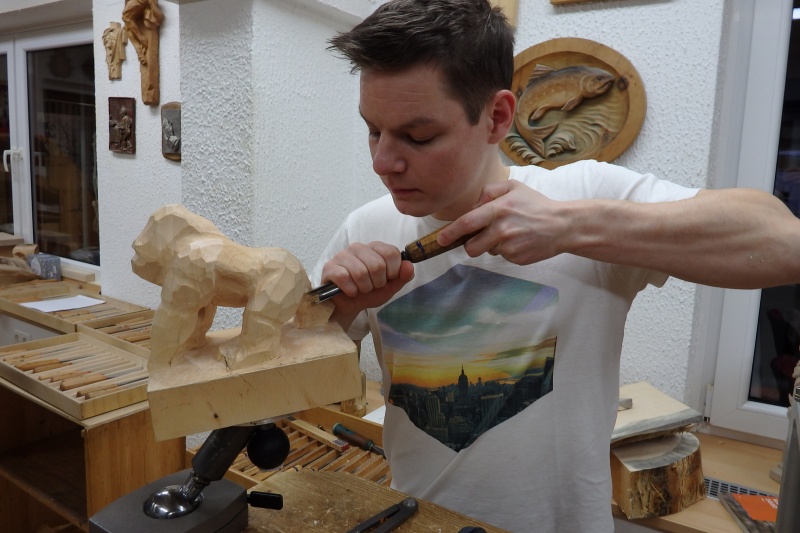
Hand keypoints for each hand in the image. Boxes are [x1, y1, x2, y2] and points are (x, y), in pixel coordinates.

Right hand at [321, 241, 414, 326]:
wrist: (348, 305)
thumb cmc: (369, 292)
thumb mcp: (390, 287)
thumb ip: (402, 276)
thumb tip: (409, 265)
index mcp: (375, 248)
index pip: (391, 253)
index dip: (392, 271)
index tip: (386, 279)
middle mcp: (358, 247)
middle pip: (377, 265)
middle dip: (377, 283)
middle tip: (371, 286)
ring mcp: (342, 255)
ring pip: (361, 272)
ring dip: (364, 288)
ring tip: (360, 289)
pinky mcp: (330, 267)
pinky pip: (344, 278)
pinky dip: (351, 290)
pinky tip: (350, 291)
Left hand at [437, 180, 569, 264]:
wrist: (562, 225)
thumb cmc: (536, 205)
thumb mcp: (513, 187)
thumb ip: (489, 191)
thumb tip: (473, 206)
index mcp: (499, 209)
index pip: (468, 222)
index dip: (451, 232)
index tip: (440, 239)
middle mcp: (502, 229)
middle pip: (471, 246)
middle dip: (469, 244)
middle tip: (479, 236)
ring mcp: (509, 246)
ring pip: (486, 251)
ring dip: (490, 245)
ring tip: (507, 234)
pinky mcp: (516, 258)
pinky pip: (501, 256)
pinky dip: (505, 250)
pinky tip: (519, 240)